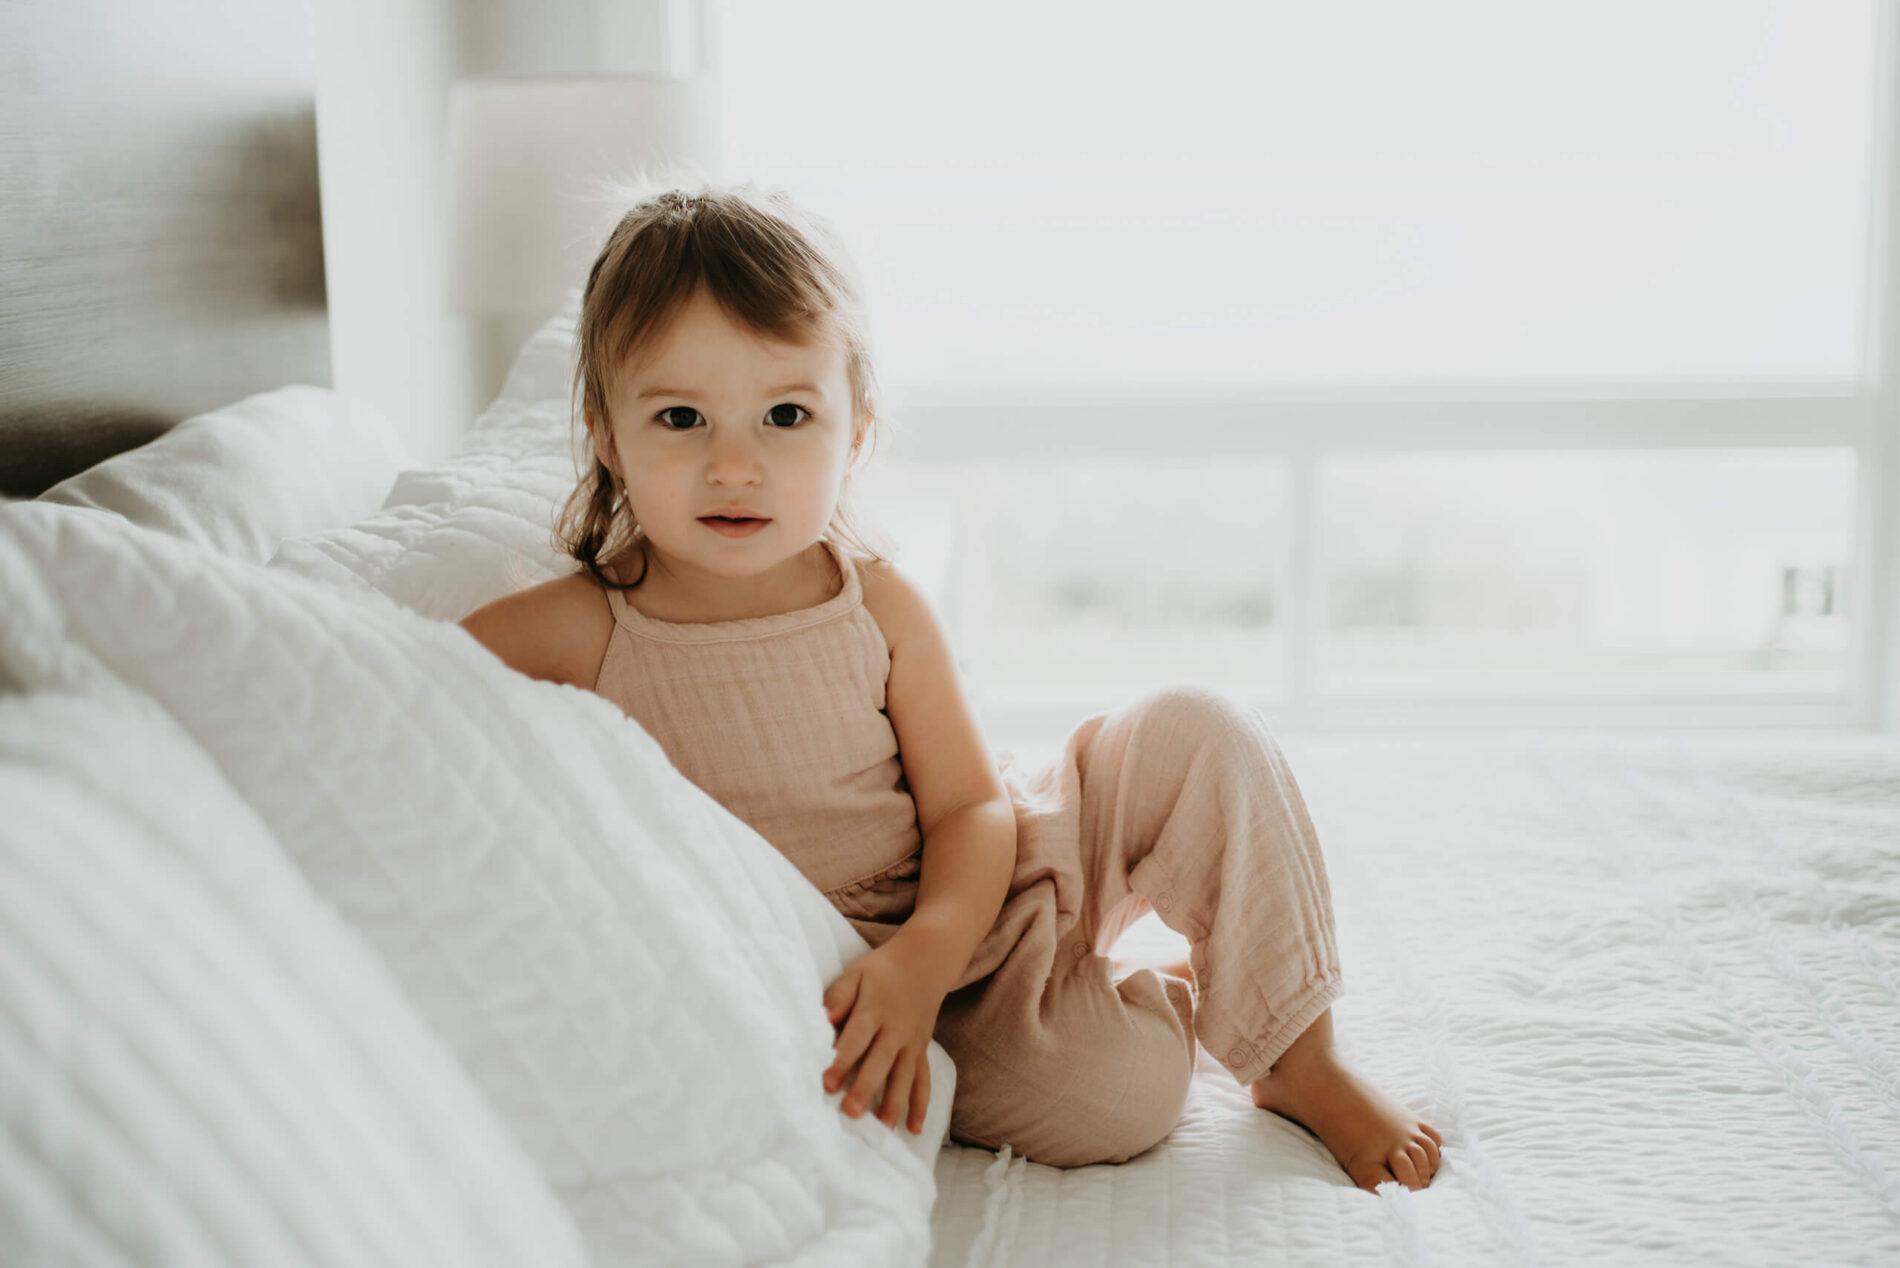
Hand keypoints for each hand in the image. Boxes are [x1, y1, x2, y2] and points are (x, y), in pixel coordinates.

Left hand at [821, 936, 946, 1134]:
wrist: (926, 961)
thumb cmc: (882, 970)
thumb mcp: (857, 973)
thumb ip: (839, 996)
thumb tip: (823, 1017)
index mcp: (875, 1010)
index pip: (856, 1039)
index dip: (841, 1061)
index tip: (826, 1084)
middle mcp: (896, 1030)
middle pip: (880, 1062)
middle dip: (866, 1088)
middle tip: (852, 1113)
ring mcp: (912, 1042)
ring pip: (904, 1076)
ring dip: (894, 1103)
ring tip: (883, 1129)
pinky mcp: (921, 1050)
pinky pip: (923, 1080)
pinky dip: (921, 1105)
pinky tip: (913, 1129)